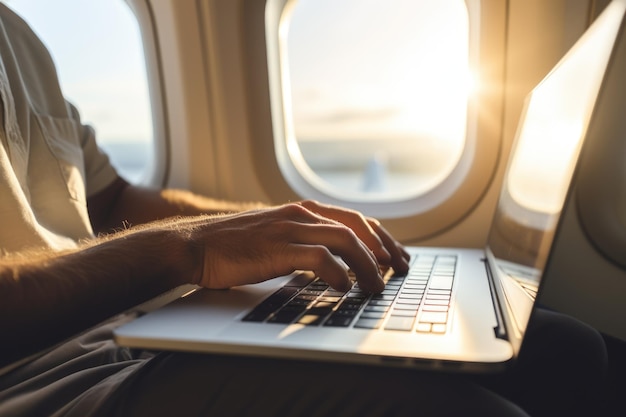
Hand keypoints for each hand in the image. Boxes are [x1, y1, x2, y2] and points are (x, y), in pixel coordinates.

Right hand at [187, 201, 409, 292]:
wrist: (195, 244)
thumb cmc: (233, 245)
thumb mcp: (275, 235)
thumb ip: (301, 241)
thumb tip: (329, 262)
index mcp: (302, 210)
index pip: (354, 219)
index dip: (380, 238)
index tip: (395, 256)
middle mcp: (301, 213)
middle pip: (359, 226)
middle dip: (385, 248)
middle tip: (400, 269)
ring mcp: (291, 228)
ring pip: (346, 241)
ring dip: (368, 266)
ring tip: (377, 287)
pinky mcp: (279, 248)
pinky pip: (322, 259)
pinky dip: (340, 275)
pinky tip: (345, 289)